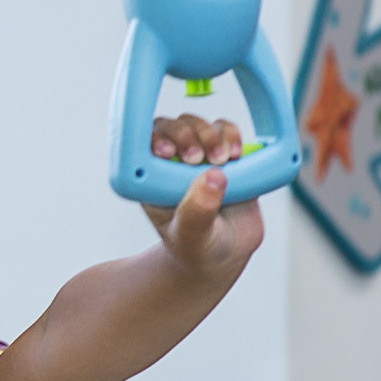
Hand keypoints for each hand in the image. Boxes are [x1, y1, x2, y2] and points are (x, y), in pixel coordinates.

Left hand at [141, 115, 261, 278]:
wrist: (224, 255)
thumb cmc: (196, 247)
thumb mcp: (193, 236)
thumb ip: (198, 211)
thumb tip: (213, 176)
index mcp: (151, 179)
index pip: (143, 145)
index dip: (155, 138)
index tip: (169, 152)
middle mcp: (172, 164)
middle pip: (173, 127)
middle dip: (188, 135)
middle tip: (200, 159)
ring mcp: (200, 158)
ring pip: (200, 125)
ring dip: (212, 134)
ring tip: (222, 160)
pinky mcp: (226, 157)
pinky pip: (227, 131)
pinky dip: (232, 136)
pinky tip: (236, 155)